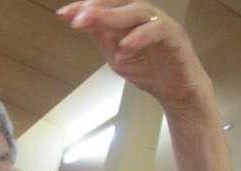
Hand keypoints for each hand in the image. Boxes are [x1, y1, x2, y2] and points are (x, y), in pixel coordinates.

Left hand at [57, 0, 211, 110]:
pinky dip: (141, 37)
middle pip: (121, 2)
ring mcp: (161, 25)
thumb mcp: (115, 53)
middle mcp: (146, 16)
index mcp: (130, 17)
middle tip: (77, 18)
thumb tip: (75, 20)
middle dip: (96, 8)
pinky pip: (159, 31)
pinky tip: (125, 46)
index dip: (84, 7)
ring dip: (114, 16)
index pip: (106, 5)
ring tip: (93, 23)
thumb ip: (99, 36)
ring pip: (139, 11)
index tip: (64, 15)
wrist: (175, 92)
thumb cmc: (148, 68)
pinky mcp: (176, 39)